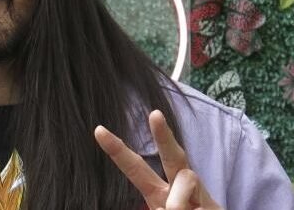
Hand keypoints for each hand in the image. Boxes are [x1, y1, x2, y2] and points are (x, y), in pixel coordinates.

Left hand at [94, 110, 222, 209]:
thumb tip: (163, 209)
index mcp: (157, 191)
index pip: (135, 168)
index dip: (117, 150)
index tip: (98, 130)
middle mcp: (178, 186)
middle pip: (173, 155)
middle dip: (163, 135)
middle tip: (155, 114)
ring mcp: (200, 193)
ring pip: (187, 177)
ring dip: (178, 200)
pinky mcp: (216, 205)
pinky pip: (200, 206)